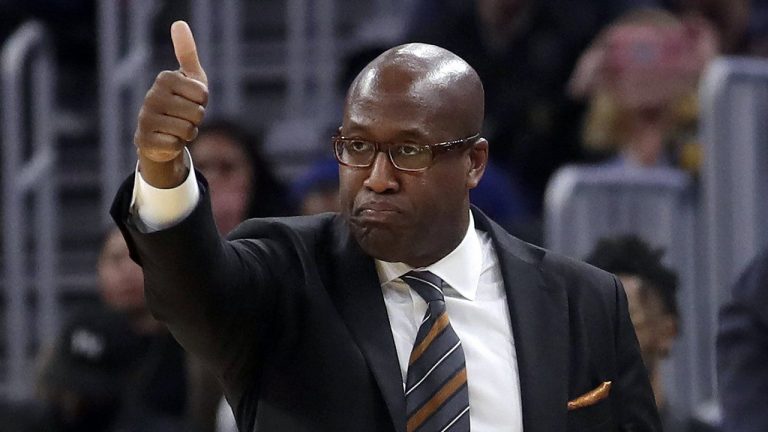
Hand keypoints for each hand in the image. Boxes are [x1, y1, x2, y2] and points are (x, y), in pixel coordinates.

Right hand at [134, 21, 208, 187]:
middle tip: (183, 116)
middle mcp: (151, 96)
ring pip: (187, 130)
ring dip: (188, 133)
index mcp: (164, 78)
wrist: (162, 135)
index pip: (202, 94)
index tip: (190, 100)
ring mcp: (145, 118)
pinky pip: (176, 144)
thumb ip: (187, 52)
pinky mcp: (144, 140)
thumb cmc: (181, 103)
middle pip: (197, 113)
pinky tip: (168, 140)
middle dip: (196, 119)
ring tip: (176, 128)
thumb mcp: (191, 78)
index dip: (202, 102)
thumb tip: (179, 23)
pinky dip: (177, 145)